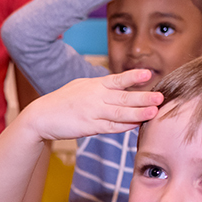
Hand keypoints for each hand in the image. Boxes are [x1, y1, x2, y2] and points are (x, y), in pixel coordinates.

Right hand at [22, 69, 161, 142]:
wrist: (41, 116)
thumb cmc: (62, 101)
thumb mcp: (80, 86)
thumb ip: (99, 86)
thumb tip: (117, 84)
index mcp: (95, 85)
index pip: (117, 79)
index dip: (133, 76)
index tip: (148, 74)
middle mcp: (95, 97)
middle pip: (123, 97)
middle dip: (143, 97)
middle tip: (161, 97)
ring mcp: (92, 112)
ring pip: (119, 113)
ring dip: (138, 113)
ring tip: (154, 112)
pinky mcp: (88, 126)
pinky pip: (110, 127)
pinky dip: (124, 126)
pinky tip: (136, 125)